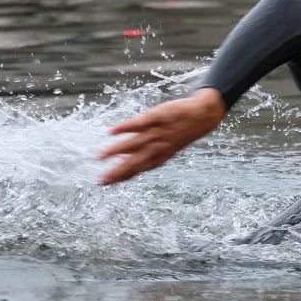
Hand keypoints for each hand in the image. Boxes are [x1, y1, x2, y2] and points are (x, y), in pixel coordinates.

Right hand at [99, 87, 225, 184]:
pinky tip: (111, 132)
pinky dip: (124, 128)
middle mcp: (156, 148)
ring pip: (133, 144)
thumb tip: (130, 161)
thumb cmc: (180, 133)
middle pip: (134, 162)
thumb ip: (150, 156)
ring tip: (100, 156)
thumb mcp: (168, 149)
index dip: (122, 176)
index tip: (107, 183)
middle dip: (117, 171)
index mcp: (159, 157)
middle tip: (102, 179)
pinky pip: (138, 124)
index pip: (138, 169)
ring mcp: (156, 133)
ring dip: (116, 150)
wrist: (201, 117)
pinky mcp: (155, 118)